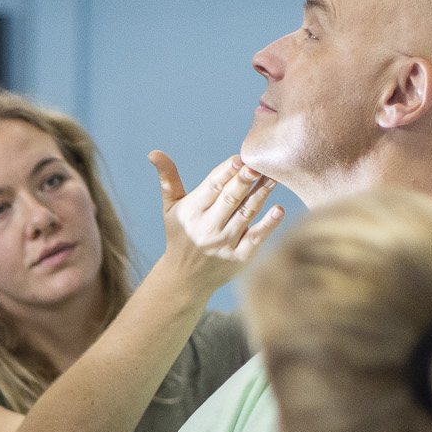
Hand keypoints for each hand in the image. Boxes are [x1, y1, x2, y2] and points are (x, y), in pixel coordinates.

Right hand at [149, 152, 282, 300]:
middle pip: (230, 199)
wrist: (184, 279)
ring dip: (261, 195)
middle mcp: (207, 227)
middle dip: (244, 180)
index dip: (226, 172)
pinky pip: (255, 238)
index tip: (240, 158)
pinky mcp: (239, 257)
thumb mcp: (171, 208)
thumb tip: (154, 152)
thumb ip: (168, 179)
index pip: (211, 187)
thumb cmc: (180, 235)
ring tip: (274, 177)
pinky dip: (268, 225)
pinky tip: (278, 210)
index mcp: (191, 211)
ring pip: (246, 214)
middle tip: (259, 164)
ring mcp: (224, 243)